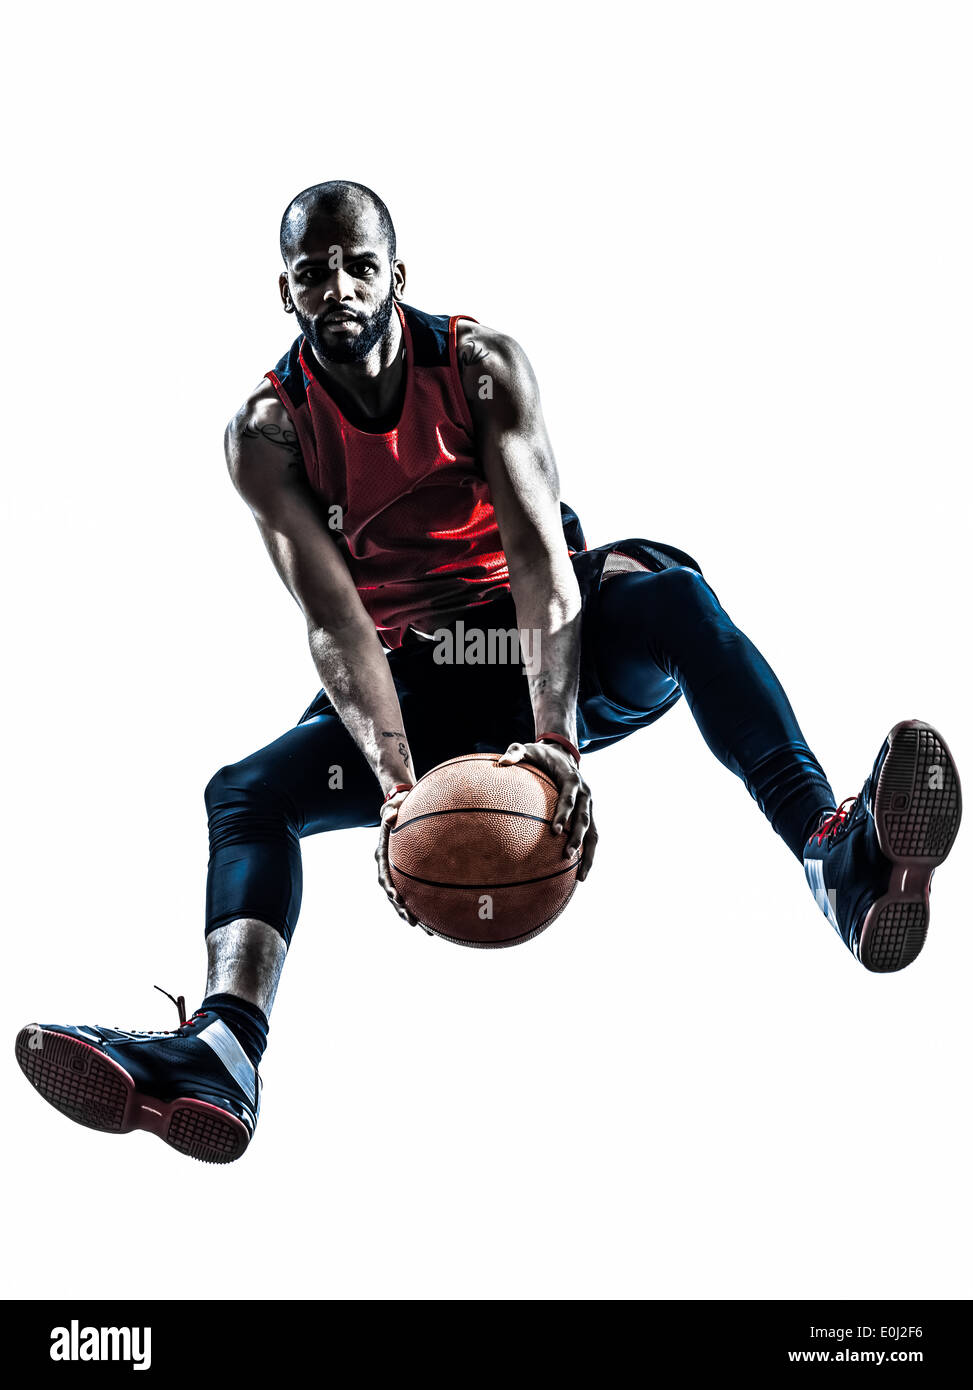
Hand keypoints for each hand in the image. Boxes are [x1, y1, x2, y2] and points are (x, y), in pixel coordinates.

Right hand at [375, 789, 433, 933]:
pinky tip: (440, 917)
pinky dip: (426, 905)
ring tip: (429, 931)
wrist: (400, 808)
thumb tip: (390, 815)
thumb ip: (390, 810)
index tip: (397, 898)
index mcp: (382, 856)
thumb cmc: (397, 805)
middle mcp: (389, 868)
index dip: (390, 888)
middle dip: (402, 909)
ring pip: (405, 898)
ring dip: (414, 914)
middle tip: (413, 921)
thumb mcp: (393, 805)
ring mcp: (399, 873)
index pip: (384, 875)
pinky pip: (417, 891)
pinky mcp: (410, 874)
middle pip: (393, 894)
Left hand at [497, 740, 596, 880]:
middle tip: (566, 855)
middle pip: (585, 819)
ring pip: (594, 833)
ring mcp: (589, 806)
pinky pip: (591, 837)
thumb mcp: (527, 748)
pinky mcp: (588, 815)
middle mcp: (585, 794)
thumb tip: (500, 762)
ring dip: (588, 854)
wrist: (563, 752)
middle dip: (578, 838)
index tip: (555, 831)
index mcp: (572, 779)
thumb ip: (515, 753)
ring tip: (580, 877)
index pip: (569, 799)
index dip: (564, 814)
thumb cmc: (540, 754)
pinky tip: (578, 874)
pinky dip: (588, 855)